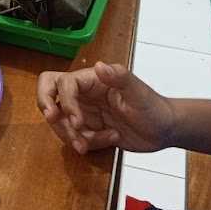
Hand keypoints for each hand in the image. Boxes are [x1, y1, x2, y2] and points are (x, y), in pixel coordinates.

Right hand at [37, 62, 174, 154]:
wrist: (164, 130)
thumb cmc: (154, 107)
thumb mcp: (139, 93)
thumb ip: (119, 77)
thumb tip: (99, 65)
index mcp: (93, 80)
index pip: (65, 84)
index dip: (65, 102)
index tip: (77, 122)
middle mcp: (84, 94)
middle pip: (50, 92)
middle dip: (46, 105)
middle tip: (52, 120)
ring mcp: (84, 111)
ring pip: (60, 121)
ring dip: (71, 135)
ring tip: (92, 143)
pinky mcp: (89, 129)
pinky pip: (75, 137)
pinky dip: (87, 143)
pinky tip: (110, 140)